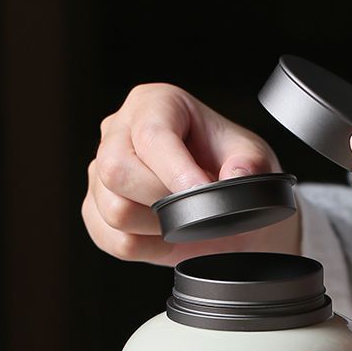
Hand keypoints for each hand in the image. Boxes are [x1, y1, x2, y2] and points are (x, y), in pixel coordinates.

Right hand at [82, 83, 299, 265]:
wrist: (227, 208)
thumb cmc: (232, 172)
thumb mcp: (255, 159)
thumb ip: (250, 163)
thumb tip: (236, 174)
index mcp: (154, 104)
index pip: (152, 135)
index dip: (177, 171)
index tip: (204, 192)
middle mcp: (119, 132)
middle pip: (117, 171)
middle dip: (164, 200)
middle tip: (197, 208)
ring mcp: (100, 172)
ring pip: (115, 210)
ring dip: (159, 226)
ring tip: (185, 218)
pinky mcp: (96, 210)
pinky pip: (112, 239)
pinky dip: (146, 246)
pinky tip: (167, 233)